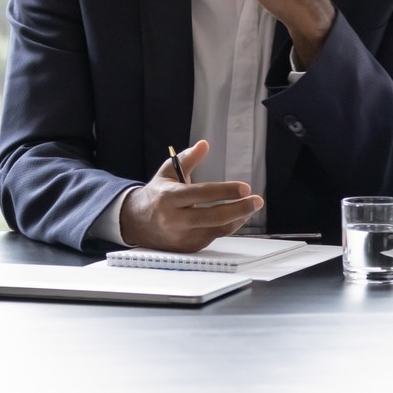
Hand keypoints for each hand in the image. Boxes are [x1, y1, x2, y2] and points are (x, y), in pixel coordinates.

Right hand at [119, 139, 264, 251]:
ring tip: (251, 206)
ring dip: (238, 218)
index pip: (201, 194)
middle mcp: (175, 219)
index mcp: (169, 197)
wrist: (136, 223)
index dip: (224, 191)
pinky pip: (214, 237)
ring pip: (217, 230)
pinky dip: (228, 226)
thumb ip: (187, 159)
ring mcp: (182, 236)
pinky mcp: (188, 247)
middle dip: (239, 209)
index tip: (244, 187)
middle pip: (213, 217)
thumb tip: (204, 145)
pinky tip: (237, 216)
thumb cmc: (157, 195)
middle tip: (257, 200)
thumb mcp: (166, 173)